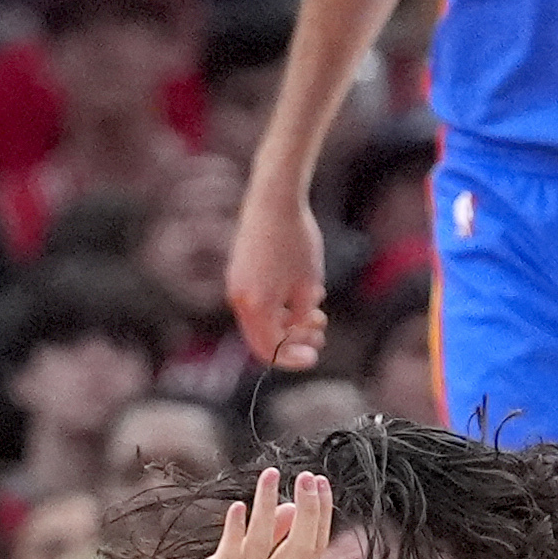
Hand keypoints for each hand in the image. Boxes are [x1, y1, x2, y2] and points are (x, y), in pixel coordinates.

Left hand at [138, 469, 336, 558]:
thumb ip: (271, 540)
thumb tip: (290, 507)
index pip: (313, 548)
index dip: (321, 515)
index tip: (321, 482)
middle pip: (299, 550)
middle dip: (308, 511)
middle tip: (308, 477)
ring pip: (261, 549)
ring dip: (267, 508)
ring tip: (271, 477)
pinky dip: (235, 533)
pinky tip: (238, 507)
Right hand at [228, 181, 330, 372]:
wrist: (274, 199)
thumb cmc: (295, 240)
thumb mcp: (308, 286)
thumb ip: (301, 318)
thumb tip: (297, 333)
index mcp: (255, 306)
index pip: (270, 350)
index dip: (293, 359)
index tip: (314, 356)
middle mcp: (239, 298)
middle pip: (263, 339)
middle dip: (294, 341)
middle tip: (320, 332)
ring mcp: (236, 284)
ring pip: (261, 321)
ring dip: (289, 324)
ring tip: (317, 314)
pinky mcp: (239, 272)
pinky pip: (257, 303)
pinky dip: (278, 308)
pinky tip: (301, 296)